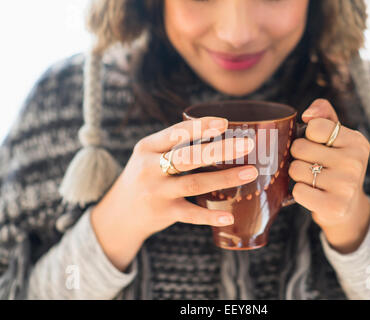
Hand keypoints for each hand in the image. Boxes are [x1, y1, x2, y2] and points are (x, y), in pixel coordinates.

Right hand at [91, 117, 257, 270]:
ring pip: (194, 183)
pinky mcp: (163, 213)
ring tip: (250, 173)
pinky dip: (210, 216)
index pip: (176, 133)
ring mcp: (156, 192)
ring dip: (224, 178)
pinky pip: (190, 214)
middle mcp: (149, 168)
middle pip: (188, 157)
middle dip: (220, 150)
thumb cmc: (145, 177)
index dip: (201, 126)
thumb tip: (221, 134)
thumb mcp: (150, 156)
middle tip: (247, 145)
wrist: (119, 213)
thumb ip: (176, 146)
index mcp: (147, 147)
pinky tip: (228, 215)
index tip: (226, 123)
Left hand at [289, 99, 369, 253]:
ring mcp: (346, 186)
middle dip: (298, 156)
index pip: (314, 126)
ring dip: (297, 175)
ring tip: (313, 178)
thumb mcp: (335, 136)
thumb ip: (322, 115)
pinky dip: (299, 192)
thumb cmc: (335, 165)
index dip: (307, 135)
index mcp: (356, 141)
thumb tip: (307, 114)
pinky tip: (313, 193)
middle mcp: (355, 162)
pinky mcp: (335, 206)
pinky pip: (298, 191)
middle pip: (299, 148)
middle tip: (312, 164)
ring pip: (295, 170)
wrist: (347, 206)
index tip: (317, 144)